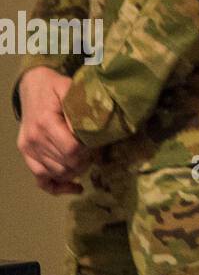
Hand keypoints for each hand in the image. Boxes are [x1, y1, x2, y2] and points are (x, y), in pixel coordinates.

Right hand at [16, 68, 92, 188]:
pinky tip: (75, 188)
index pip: (71, 150)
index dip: (88, 151)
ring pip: (55, 173)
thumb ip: (80, 107)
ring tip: (87, 163)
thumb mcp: (70, 89)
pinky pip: (40, 179)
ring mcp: (28, 149)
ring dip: (74, 172)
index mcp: (46, 123)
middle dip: (84, 162)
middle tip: (95, 153)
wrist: (32, 86)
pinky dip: (57, 187)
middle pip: (65, 164)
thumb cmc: (54, 86)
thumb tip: (95, 127)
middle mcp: (34, 139)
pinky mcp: (26, 155)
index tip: (97, 145)